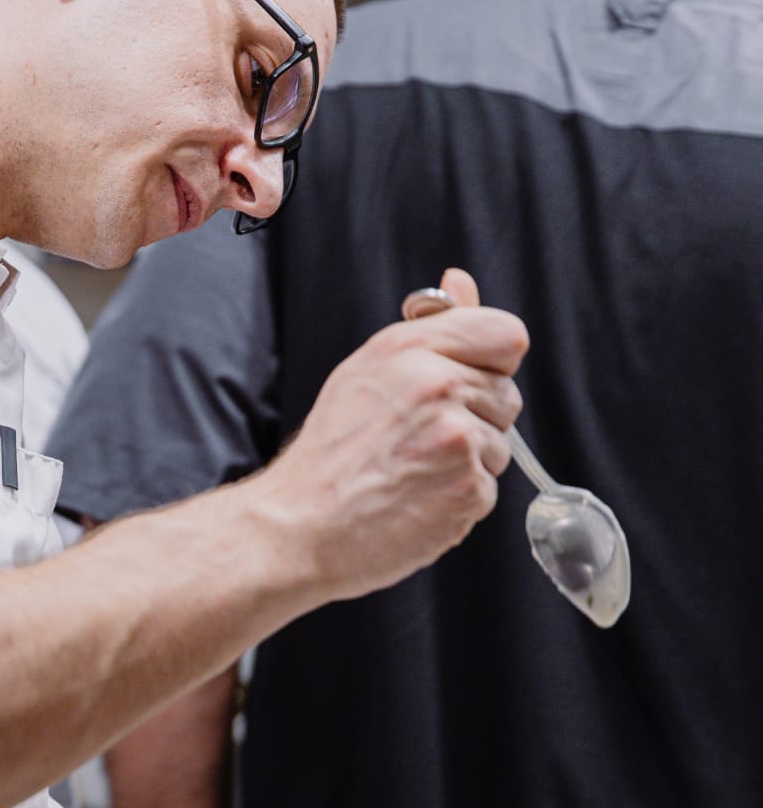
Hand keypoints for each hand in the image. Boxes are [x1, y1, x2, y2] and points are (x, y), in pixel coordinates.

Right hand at [269, 264, 525, 601]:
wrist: (299, 525)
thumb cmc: (331, 452)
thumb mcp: (367, 370)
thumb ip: (429, 327)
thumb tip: (461, 282)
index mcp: (410, 349)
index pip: (506, 334)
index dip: (493, 359)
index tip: (468, 378)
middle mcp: (438, 386)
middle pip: (507, 393)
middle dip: (476, 415)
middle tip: (419, 436)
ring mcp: (458, 440)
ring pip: (502, 443)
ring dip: (469, 460)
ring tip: (414, 470)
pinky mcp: (469, 489)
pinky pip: (490, 487)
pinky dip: (460, 496)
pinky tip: (418, 498)